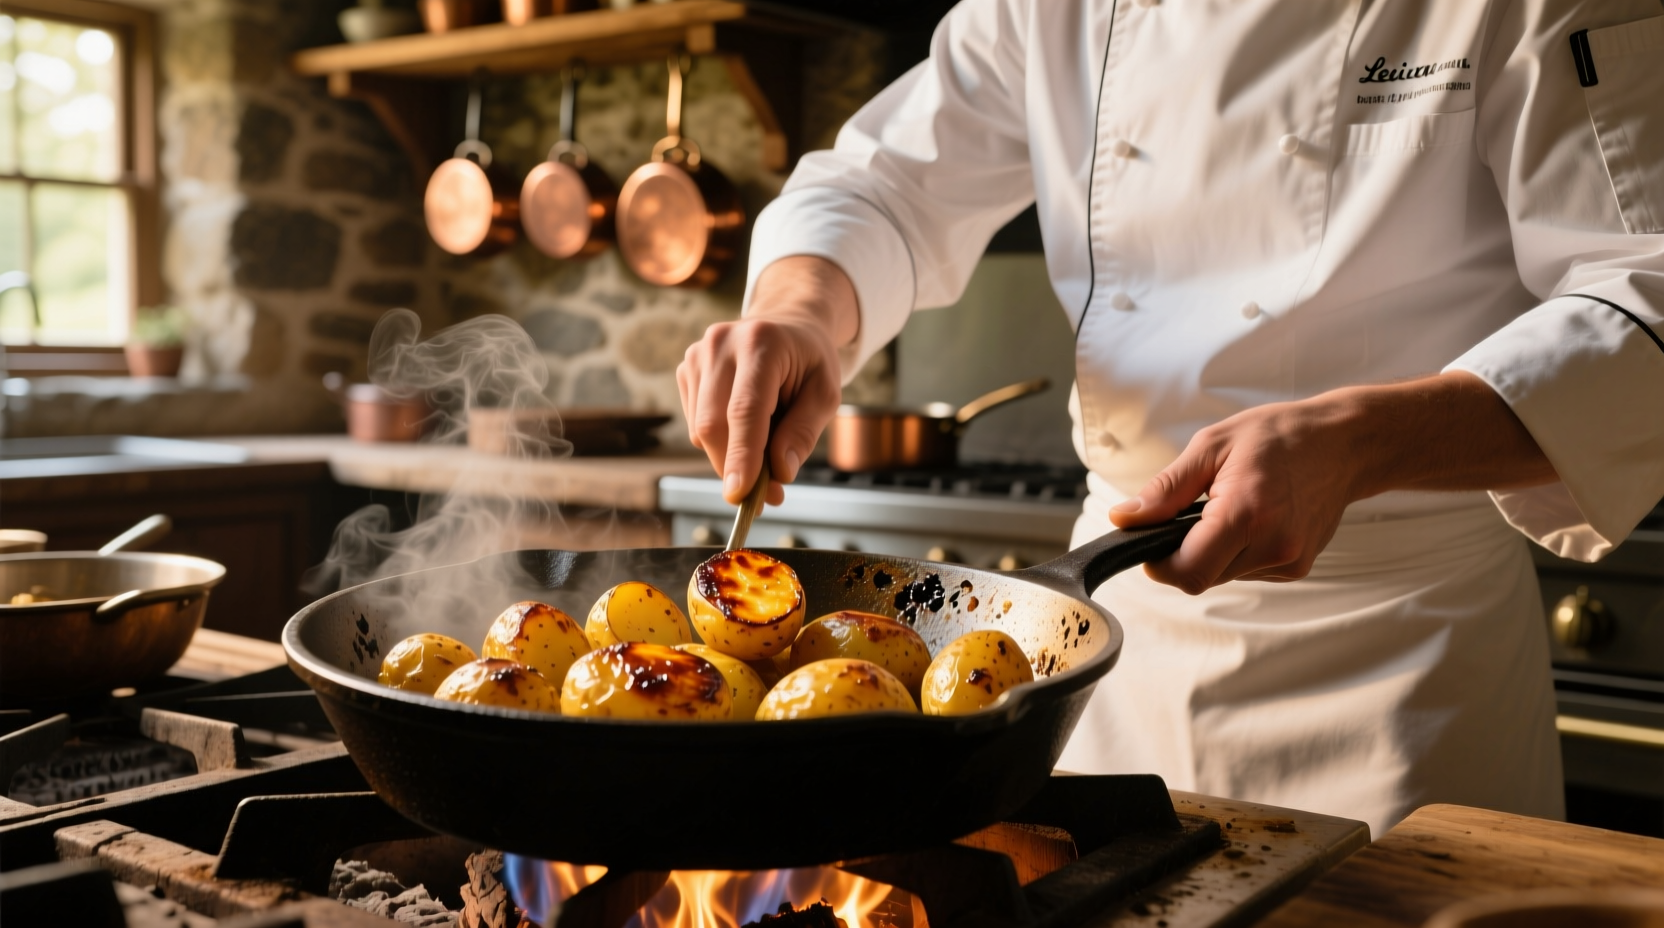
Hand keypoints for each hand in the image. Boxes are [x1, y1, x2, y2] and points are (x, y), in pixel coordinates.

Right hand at [678, 256, 858, 503]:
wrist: (786, 325)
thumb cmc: (808, 361)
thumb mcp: (825, 394)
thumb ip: (804, 432)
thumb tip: (780, 473)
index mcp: (761, 343)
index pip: (745, 410)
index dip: (741, 455)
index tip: (739, 495)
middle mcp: (720, 344)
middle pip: (714, 425)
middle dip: (736, 467)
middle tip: (766, 496)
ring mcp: (697, 355)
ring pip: (701, 431)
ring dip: (730, 457)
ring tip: (766, 447)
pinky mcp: (686, 370)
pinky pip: (697, 425)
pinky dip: (721, 440)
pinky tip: (745, 426)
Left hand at [1108, 372, 1556, 593]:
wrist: (1344, 443)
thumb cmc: (1279, 436)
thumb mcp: (1211, 446)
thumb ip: (1165, 490)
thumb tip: (1125, 518)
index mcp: (1245, 514)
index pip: (1188, 573)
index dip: (1160, 564)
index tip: (1153, 542)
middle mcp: (1272, 545)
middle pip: (1202, 577)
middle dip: (1185, 553)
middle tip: (1194, 512)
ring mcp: (1289, 560)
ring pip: (1224, 575)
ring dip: (1214, 551)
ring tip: (1231, 507)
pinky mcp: (1298, 567)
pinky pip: (1249, 571)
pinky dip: (1239, 552)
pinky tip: (1253, 518)